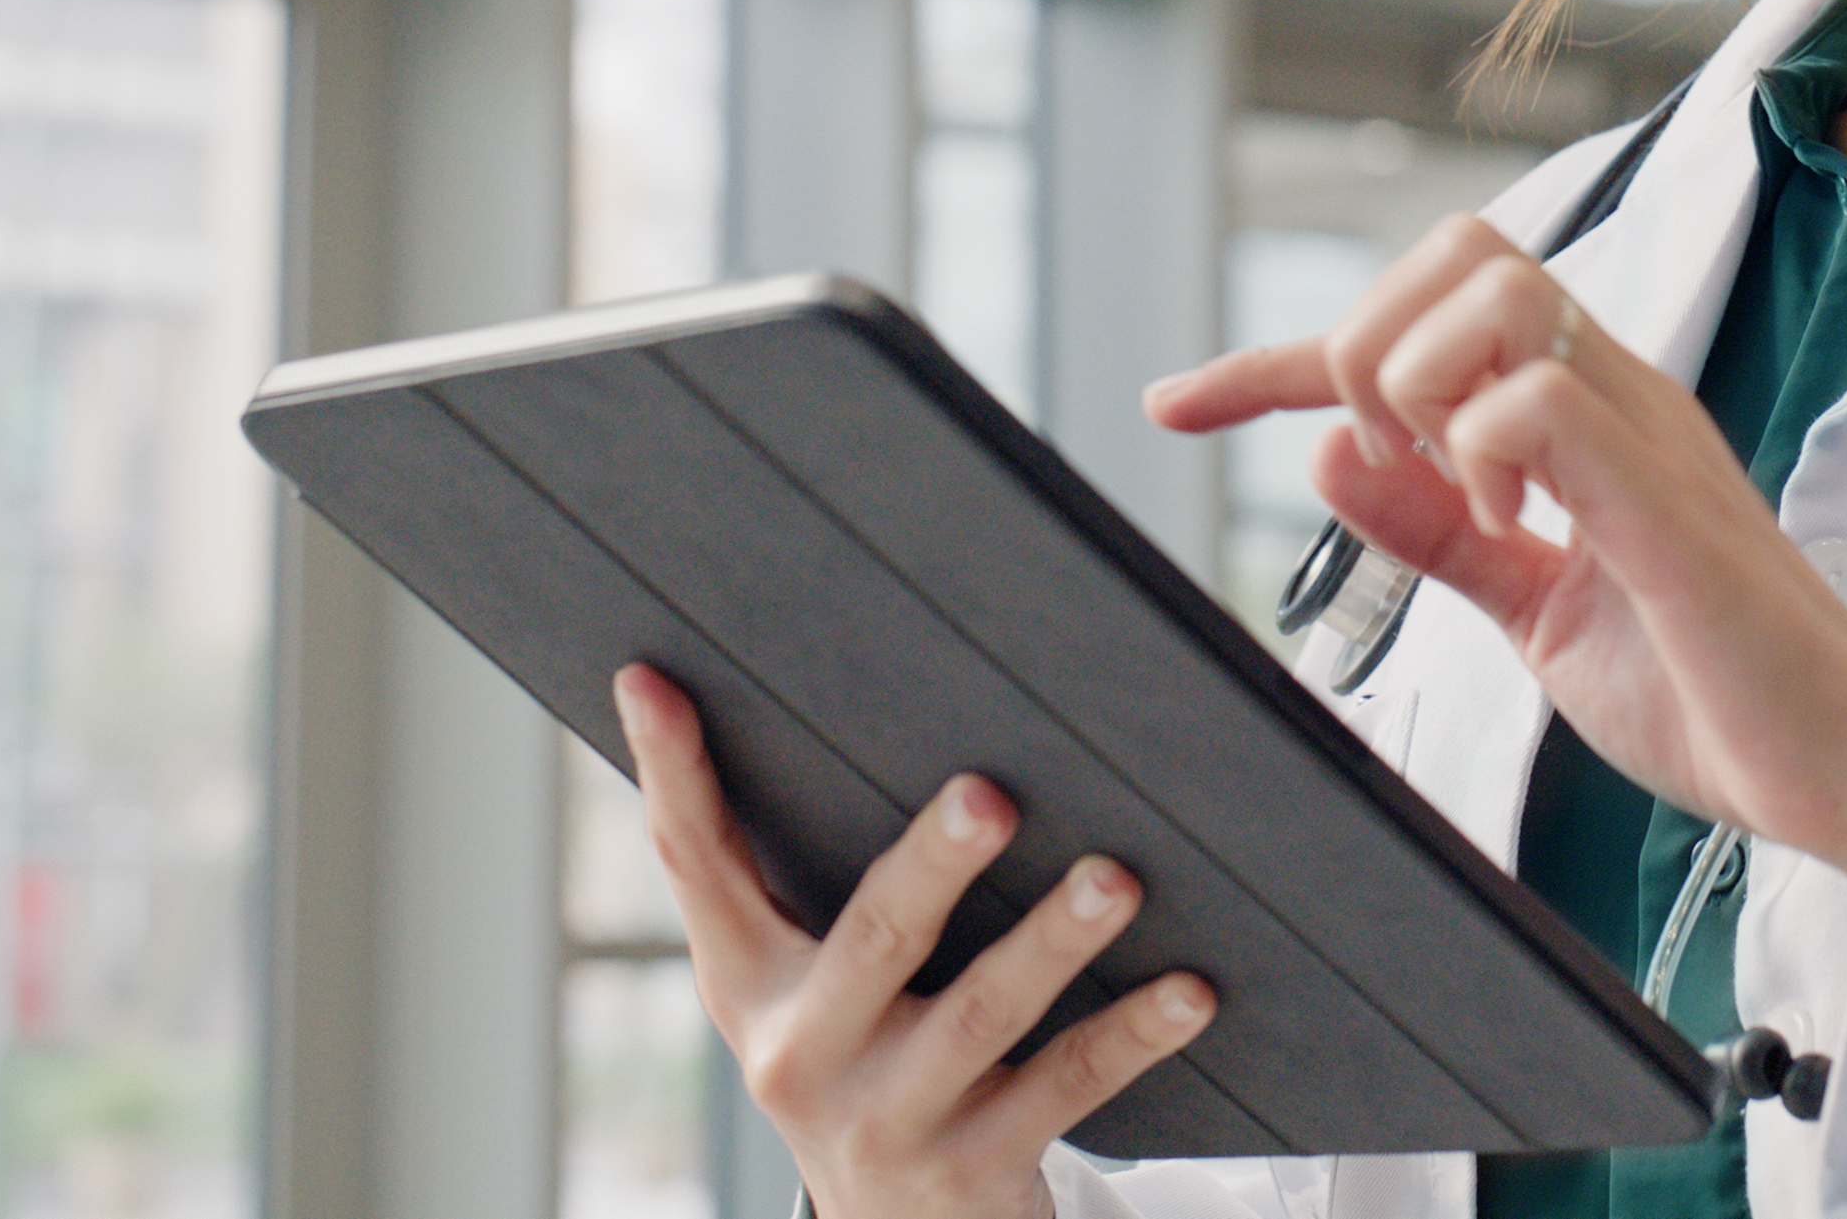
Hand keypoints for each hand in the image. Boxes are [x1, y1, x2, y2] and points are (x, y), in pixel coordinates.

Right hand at [615, 665, 1216, 1218]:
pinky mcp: (977, 1167)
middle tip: (989, 796)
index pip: (696, 864)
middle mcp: (807, 1054)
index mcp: (752, 985)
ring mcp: (893, 1119)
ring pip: (983, 1015)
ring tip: (1117, 881)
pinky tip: (1190, 988)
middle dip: (933, 866)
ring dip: (1054, 942)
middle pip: (874, 938)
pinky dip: (1134, 1033)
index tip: (656, 679)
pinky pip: (1068, 1086)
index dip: (671, 771)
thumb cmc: (856, 1060)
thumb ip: (782, 871)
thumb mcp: (797, 983)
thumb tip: (762, 697)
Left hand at [1146, 215, 1846, 923]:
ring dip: (1419, 386)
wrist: (1841, 771)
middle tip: (1383, 466)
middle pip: (1456, 247)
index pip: (1418, 318)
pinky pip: (1539, 401)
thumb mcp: (1532, 612)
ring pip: (1488, 288)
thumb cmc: (1713, 690)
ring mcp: (1643, 430)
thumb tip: (1331, 457)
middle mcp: (1613, 392)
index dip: (1275, 358)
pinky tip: (1511, 532)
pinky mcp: (1664, 496)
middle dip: (1361, 342)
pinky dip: (1482, 457)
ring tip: (1459, 501)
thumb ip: (1438, 537)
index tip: (1176, 405)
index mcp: (1582, 415)